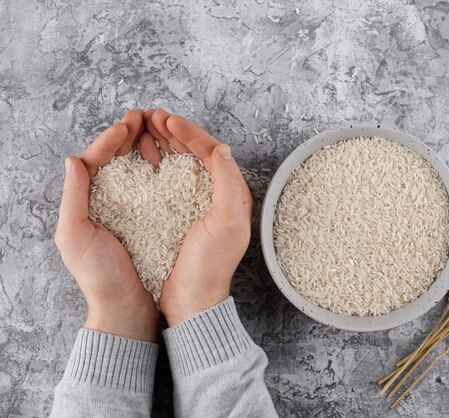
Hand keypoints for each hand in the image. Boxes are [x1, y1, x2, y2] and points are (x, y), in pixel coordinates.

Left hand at [55, 110, 159, 341]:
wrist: (127, 308)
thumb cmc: (100, 277)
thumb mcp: (75, 236)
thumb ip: (73, 197)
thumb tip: (73, 159)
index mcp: (86, 203)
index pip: (96, 160)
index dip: (111, 139)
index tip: (127, 124)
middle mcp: (108, 202)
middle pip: (117, 159)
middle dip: (130, 135)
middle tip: (145, 116)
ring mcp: (131, 211)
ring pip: (137, 169)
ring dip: (146, 146)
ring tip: (158, 129)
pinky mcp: (152, 220)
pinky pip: (155, 187)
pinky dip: (161, 168)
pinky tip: (170, 159)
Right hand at [140, 109, 252, 325]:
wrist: (193, 299)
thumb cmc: (210, 265)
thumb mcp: (227, 222)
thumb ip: (228, 183)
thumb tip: (222, 147)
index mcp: (231, 194)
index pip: (211, 152)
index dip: (189, 132)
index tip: (167, 119)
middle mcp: (217, 195)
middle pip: (195, 153)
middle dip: (174, 132)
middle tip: (152, 116)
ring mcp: (197, 204)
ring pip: (182, 163)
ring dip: (165, 144)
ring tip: (145, 128)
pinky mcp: (179, 215)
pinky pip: (170, 181)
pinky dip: (158, 164)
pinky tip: (144, 157)